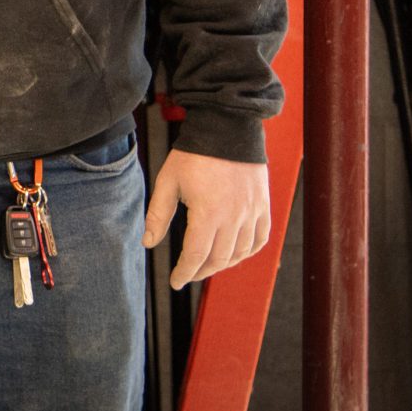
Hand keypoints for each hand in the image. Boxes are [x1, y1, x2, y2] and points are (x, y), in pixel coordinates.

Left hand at [143, 147, 270, 288]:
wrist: (226, 128)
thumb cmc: (193, 155)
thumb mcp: (168, 182)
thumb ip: (158, 215)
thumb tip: (148, 244)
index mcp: (208, 213)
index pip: (196, 255)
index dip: (184, 273)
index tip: (175, 281)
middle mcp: (234, 217)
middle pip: (218, 258)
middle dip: (200, 271)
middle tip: (188, 274)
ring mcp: (252, 213)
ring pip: (240, 253)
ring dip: (223, 264)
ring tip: (206, 265)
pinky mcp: (263, 206)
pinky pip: (260, 239)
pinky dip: (248, 252)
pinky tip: (235, 253)